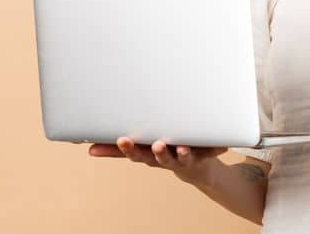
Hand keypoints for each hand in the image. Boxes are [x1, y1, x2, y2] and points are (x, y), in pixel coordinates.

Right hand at [88, 136, 227, 185]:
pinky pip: (209, 152)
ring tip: (177, 147)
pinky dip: (214, 149)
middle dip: (150, 151)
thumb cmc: (165, 150)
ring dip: (178, 153)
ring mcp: (183, 158)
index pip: (133, 153)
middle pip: (154, 157)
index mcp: (148, 154)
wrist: (199, 168)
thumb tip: (89, 148)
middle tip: (145, 144)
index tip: (120, 140)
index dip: (126, 148)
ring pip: (179, 157)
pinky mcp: (203, 156)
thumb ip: (118, 149)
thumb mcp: (142, 148)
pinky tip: (219, 146)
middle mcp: (164, 158)